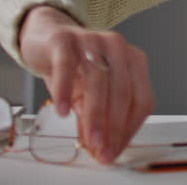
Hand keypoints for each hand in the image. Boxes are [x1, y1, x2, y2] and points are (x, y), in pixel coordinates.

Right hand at [18, 5, 153, 163]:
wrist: (45, 37)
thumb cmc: (74, 67)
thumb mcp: (89, 95)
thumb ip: (98, 118)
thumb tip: (101, 150)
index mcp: (133, 61)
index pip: (141, 99)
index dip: (130, 128)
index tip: (116, 149)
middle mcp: (117, 47)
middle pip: (123, 91)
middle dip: (114, 125)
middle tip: (103, 149)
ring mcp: (92, 40)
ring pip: (98, 80)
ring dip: (94, 114)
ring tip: (88, 138)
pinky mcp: (65, 39)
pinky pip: (67, 65)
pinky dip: (65, 90)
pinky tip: (63, 110)